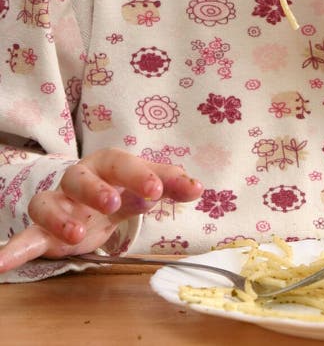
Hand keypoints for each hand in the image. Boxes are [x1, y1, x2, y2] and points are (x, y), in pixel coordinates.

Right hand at [0, 148, 202, 272]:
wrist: (83, 196)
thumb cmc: (118, 186)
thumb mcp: (143, 184)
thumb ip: (169, 183)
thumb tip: (199, 187)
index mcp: (107, 166)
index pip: (121, 163)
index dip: (137, 174)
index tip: (156, 191)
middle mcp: (79, 180)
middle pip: (81, 177)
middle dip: (96, 189)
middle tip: (113, 203)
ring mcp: (58, 204)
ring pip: (49, 204)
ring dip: (61, 219)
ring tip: (78, 236)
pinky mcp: (41, 230)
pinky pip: (24, 237)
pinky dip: (12, 250)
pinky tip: (0, 265)